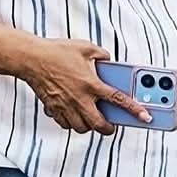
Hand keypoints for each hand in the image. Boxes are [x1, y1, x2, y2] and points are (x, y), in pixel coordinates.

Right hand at [20, 39, 146, 134]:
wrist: (30, 58)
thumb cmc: (56, 52)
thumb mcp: (85, 47)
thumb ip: (101, 55)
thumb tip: (107, 59)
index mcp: (91, 83)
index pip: (119, 100)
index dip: (135, 110)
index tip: (146, 117)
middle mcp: (80, 98)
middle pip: (99, 124)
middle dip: (108, 129)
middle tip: (111, 125)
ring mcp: (66, 105)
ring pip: (81, 128)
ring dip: (89, 126)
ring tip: (92, 119)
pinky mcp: (53, 108)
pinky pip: (65, 124)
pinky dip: (71, 123)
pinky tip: (74, 115)